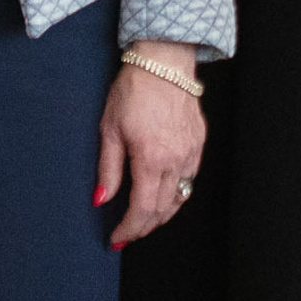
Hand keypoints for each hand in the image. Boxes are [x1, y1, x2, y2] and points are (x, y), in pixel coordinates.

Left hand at [96, 41, 204, 246]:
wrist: (163, 61)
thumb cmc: (133, 90)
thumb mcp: (110, 128)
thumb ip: (108, 169)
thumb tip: (101, 200)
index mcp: (151, 159)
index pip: (142, 209)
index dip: (129, 229)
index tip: (116, 239)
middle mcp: (176, 160)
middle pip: (163, 209)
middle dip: (144, 227)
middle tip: (127, 234)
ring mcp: (191, 152)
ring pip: (180, 198)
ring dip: (162, 215)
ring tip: (144, 221)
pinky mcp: (199, 143)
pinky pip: (190, 179)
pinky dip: (176, 194)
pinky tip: (164, 194)